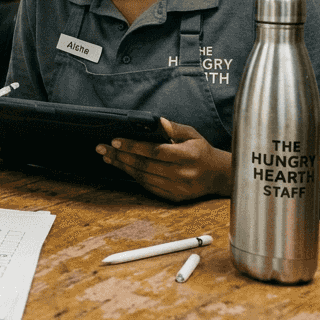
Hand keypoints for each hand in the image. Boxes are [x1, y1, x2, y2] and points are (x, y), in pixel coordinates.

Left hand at [96, 118, 230, 201]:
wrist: (218, 176)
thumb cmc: (201, 151)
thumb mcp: (192, 135)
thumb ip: (174, 128)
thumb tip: (157, 121)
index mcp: (189, 156)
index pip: (155, 151)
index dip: (134, 146)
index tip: (115, 140)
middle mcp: (183, 174)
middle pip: (145, 165)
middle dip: (121, 156)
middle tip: (102, 148)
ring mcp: (178, 188)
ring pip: (144, 177)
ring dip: (123, 167)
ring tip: (108, 157)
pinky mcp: (174, 197)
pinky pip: (148, 187)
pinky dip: (133, 176)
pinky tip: (123, 167)